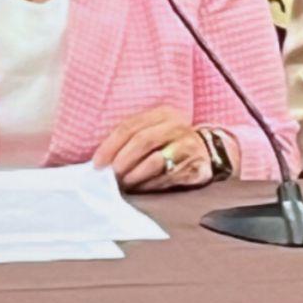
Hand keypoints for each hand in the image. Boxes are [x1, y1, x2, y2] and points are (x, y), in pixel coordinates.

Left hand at [91, 106, 211, 190]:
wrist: (206, 152)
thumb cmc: (169, 143)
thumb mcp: (152, 131)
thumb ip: (130, 139)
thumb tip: (102, 161)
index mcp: (162, 113)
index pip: (130, 126)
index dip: (110, 146)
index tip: (97, 163)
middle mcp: (177, 126)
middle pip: (143, 141)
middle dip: (122, 160)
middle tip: (111, 175)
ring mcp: (188, 145)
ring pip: (155, 161)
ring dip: (135, 175)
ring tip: (125, 183)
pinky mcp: (196, 165)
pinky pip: (168, 178)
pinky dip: (150, 185)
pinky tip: (142, 188)